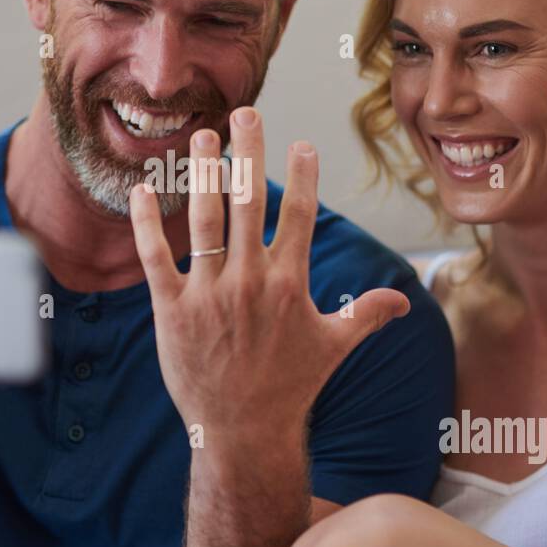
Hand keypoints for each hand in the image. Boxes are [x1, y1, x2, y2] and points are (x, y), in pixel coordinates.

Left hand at [128, 106, 410, 446]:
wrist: (242, 433)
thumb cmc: (290, 388)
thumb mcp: (334, 348)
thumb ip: (366, 314)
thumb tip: (404, 300)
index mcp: (289, 285)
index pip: (299, 217)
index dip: (303, 176)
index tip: (302, 142)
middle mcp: (250, 283)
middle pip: (250, 203)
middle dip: (248, 153)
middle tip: (244, 113)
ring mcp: (208, 295)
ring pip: (204, 221)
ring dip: (201, 174)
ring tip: (199, 137)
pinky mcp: (171, 310)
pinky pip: (156, 258)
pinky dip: (147, 224)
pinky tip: (142, 190)